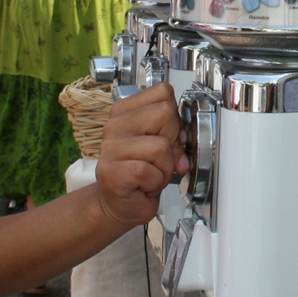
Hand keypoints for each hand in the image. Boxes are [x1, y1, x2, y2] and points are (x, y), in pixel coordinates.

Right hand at [95, 82, 186, 227]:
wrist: (119, 204)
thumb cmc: (139, 174)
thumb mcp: (160, 146)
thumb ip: (173, 133)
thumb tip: (187, 136)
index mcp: (125, 111)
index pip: (162, 92)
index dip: (174, 116)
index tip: (167, 136)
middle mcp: (115, 125)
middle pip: (165, 113)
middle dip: (173, 141)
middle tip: (159, 159)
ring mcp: (111, 147)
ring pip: (162, 145)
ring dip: (165, 168)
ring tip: (151, 173)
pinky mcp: (113, 171)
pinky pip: (151, 170)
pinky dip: (155, 182)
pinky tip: (144, 185)